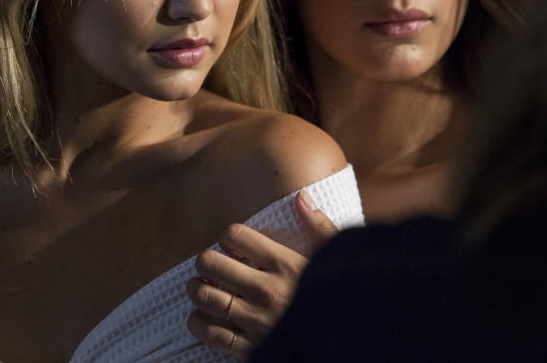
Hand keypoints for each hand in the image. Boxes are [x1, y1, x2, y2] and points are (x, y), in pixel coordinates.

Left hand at [186, 190, 338, 357]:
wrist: (349, 343)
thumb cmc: (341, 298)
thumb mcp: (337, 260)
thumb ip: (319, 227)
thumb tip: (301, 197)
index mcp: (286, 265)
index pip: (237, 236)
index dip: (228, 237)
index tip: (232, 245)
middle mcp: (268, 291)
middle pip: (212, 263)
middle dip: (205, 260)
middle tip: (209, 264)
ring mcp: (257, 321)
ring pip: (206, 296)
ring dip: (197, 289)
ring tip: (202, 286)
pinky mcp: (251, 349)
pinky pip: (211, 333)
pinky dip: (198, 322)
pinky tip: (202, 315)